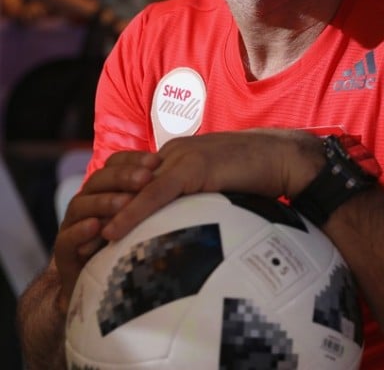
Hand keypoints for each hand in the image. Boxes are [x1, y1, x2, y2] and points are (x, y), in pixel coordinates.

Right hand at [54, 151, 159, 313]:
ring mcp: (73, 227)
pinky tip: (96, 227)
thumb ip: (166, 206)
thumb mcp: (153, 224)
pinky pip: (66, 238)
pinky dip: (80, 231)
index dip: (133, 162)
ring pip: (81, 204)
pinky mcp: (64, 253)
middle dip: (122, 177)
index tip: (156, 161)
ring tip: (125, 203)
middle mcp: (88, 205)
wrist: (100, 294)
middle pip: (99, 180)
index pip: (115, 167)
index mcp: (108, 193)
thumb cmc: (133, 252)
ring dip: (104, 201)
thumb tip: (206, 188)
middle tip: (145, 178)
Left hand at [101, 128, 322, 241]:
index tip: (102, 229)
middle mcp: (175, 152)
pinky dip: (131, 213)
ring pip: (135, 189)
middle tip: (87, 240)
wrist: (287, 158)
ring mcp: (183, 158)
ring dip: (110, 215)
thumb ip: (203, 195)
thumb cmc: (263, 173)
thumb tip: (194, 224)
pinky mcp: (194, 168)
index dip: (118, 202)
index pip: (137, 179)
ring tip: (89, 242)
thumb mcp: (223, 183)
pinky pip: (155, 195)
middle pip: (128, 182)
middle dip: (105, 209)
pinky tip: (113, 232)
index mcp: (180, 155)